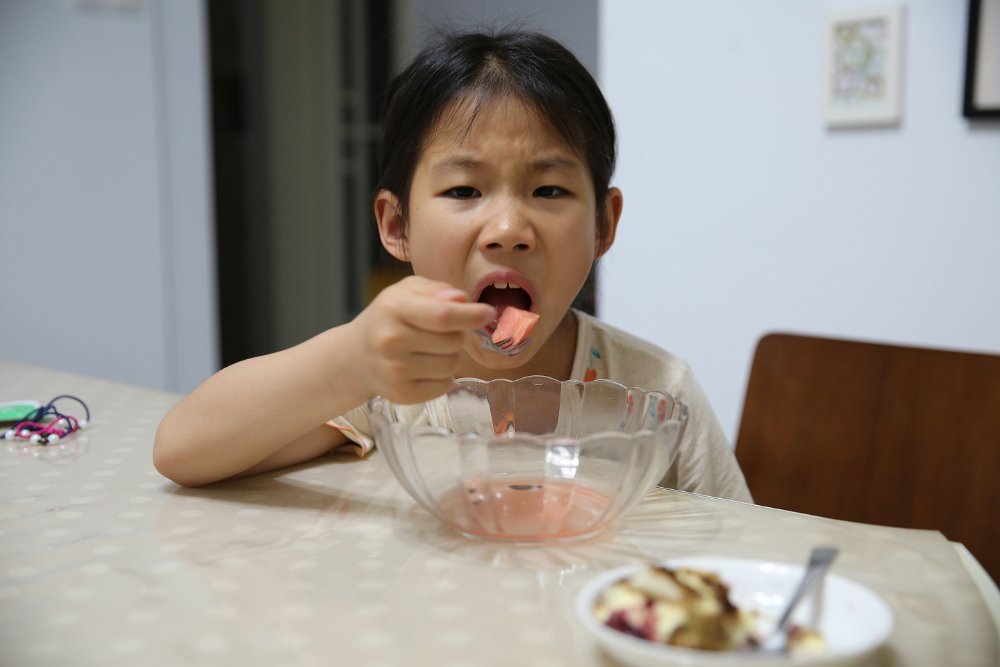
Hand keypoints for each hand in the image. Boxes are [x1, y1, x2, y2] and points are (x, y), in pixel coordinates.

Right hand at [348, 276, 494, 403]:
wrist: (356, 356)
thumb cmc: (389, 317)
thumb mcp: (407, 291)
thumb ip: (437, 290)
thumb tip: (462, 300)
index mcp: (394, 308)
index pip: (443, 315)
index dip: (472, 315)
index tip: (489, 313)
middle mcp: (391, 340)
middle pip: (453, 341)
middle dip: (458, 334)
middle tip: (440, 332)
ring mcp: (394, 370)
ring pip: (453, 365)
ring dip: (452, 356)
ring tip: (431, 350)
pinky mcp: (401, 394)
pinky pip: (445, 385)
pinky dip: (444, 376)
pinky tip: (425, 368)